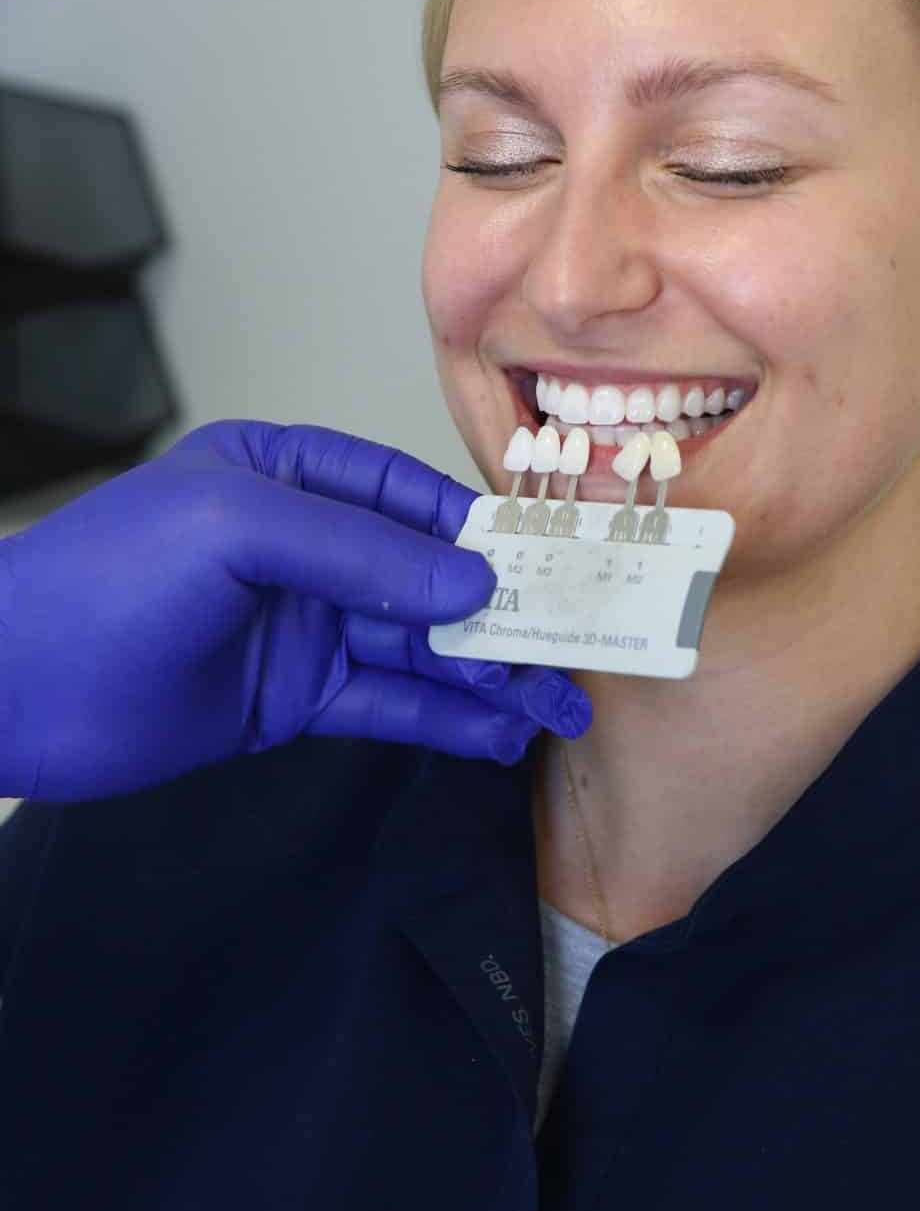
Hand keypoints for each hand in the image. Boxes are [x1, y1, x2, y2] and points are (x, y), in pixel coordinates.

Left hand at [0, 419, 590, 800]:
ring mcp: (300, 623)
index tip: (546, 560)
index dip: (477, 526)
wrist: (10, 689)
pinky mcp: (291, 697)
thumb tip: (472, 577)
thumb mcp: (237, 532)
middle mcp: (303, 545)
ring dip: (487, 673)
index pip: (405, 493)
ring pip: (417, 644)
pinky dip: (444, 719)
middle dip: (500, 609)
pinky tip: (497, 735)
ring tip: (557, 706)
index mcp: (286, 474)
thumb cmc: (107, 580)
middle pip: (424, 573)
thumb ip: (360, 552)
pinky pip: (386, 701)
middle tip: (573, 645)